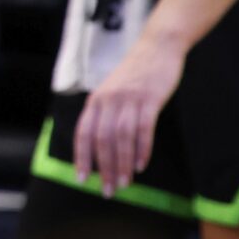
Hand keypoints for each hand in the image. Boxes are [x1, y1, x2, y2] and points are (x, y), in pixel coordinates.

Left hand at [72, 29, 186, 195]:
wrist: (157, 48)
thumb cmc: (135, 75)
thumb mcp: (113, 92)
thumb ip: (106, 115)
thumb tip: (102, 148)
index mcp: (96, 100)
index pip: (83, 133)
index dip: (81, 157)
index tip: (81, 179)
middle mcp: (108, 100)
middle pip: (102, 140)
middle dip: (104, 168)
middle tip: (109, 190)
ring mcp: (129, 99)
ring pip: (121, 138)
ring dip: (123, 164)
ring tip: (125, 184)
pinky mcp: (149, 99)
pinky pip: (143, 129)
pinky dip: (142, 150)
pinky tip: (142, 165)